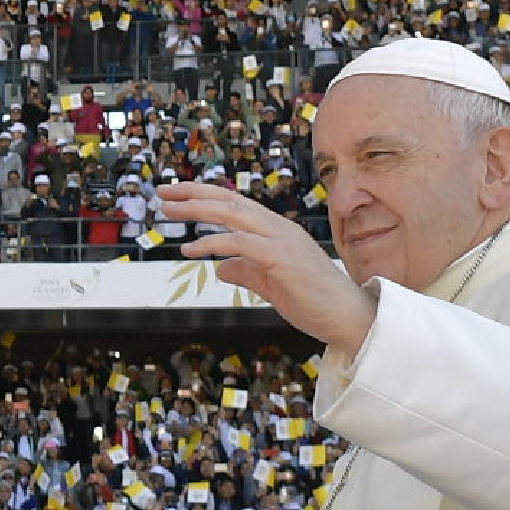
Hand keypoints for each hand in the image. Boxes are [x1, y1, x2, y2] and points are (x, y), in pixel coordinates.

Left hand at [158, 182, 373, 353]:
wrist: (348, 318)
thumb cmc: (314, 302)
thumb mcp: (270, 285)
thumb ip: (247, 272)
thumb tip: (221, 268)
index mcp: (276, 232)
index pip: (235, 204)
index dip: (204, 196)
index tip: (176, 196)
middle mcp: (279, 229)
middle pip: (230, 201)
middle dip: (193, 194)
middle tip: (162, 192)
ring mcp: (282, 240)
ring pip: (234, 214)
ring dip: (197, 210)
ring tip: (169, 211)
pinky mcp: (282, 258)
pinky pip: (241, 244)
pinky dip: (213, 242)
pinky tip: (191, 249)